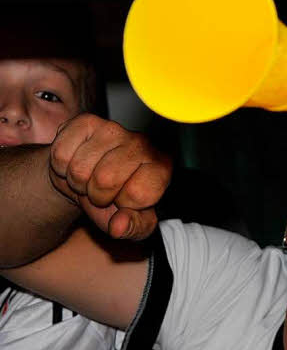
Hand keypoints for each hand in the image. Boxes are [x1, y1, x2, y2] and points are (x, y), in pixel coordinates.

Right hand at [49, 114, 171, 239]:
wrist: (90, 181)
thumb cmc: (116, 202)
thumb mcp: (133, 223)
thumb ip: (133, 228)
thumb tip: (119, 226)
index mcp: (162, 167)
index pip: (139, 193)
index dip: (125, 205)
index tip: (125, 200)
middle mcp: (142, 142)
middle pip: (106, 179)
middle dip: (97, 196)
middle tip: (102, 192)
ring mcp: (114, 129)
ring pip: (80, 168)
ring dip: (78, 183)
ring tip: (89, 180)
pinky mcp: (86, 122)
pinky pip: (61, 154)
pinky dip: (61, 168)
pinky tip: (75, 164)